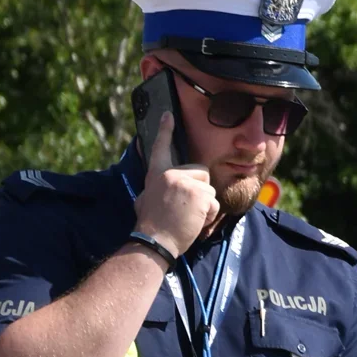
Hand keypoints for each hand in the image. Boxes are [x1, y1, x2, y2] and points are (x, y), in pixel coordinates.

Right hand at [133, 112, 217, 257]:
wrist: (153, 241)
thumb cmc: (148, 226)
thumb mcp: (143, 201)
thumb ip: (151, 191)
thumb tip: (143, 195)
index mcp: (156, 174)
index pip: (161, 148)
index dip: (165, 130)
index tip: (169, 115)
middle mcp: (171, 174)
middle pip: (201, 172)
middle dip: (200, 191)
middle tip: (185, 208)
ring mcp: (186, 182)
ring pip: (209, 189)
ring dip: (204, 206)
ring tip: (188, 217)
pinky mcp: (199, 193)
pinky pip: (214, 203)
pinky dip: (209, 216)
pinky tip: (194, 222)